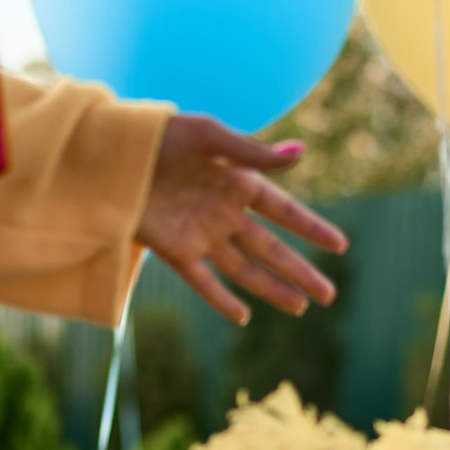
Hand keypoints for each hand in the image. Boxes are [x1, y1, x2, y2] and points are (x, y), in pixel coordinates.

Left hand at [135, 115, 349, 325]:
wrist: (108, 151)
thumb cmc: (160, 134)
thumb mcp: (208, 136)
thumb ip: (252, 152)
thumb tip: (301, 153)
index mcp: (237, 182)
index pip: (284, 211)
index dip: (312, 228)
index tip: (341, 247)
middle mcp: (223, 213)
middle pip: (270, 249)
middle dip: (300, 272)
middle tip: (329, 296)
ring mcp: (200, 234)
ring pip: (244, 269)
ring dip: (271, 289)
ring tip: (300, 309)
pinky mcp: (173, 250)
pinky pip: (202, 280)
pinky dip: (221, 298)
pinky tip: (243, 316)